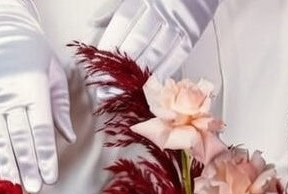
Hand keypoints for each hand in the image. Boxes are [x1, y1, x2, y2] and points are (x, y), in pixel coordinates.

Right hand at [0, 0, 75, 192]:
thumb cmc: (34, 55)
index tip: (50, 178)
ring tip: (14, 186)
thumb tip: (68, 138)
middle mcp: (10, 96)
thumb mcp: (55, 74)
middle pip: (19, 138)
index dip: (45, 156)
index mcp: (33, 89)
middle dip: (27, 166)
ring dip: (6, 165)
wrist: (3, 31)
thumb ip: (60, 108)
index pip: (40, 129)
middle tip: (33, 189)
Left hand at [95, 0, 220, 79]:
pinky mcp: (192, 34)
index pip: (123, 21)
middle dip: (120, 67)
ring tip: (124, 91)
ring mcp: (179, 23)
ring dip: (138, 76)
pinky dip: (161, 73)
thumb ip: (117, 7)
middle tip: (107, 86)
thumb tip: (95, 23)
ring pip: (156, 53)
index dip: (109, 43)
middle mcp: (163, 9)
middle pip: (137, 41)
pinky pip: (176, 57)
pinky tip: (150, 85)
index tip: (98, 61)